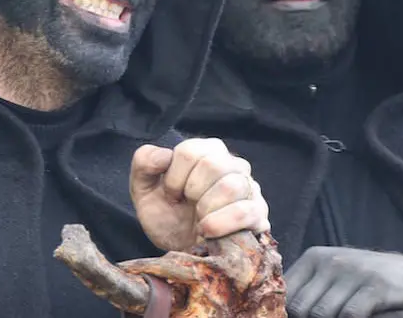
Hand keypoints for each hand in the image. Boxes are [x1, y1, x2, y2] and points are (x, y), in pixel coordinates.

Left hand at [129, 137, 269, 250]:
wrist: (181, 251)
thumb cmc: (166, 215)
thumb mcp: (144, 189)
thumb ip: (144, 162)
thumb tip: (164, 156)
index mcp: (207, 151)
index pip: (190, 151)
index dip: (174, 177)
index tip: (171, 194)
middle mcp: (233, 164)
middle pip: (213, 165)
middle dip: (191, 191)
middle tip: (187, 206)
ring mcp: (249, 189)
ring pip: (231, 186)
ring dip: (206, 208)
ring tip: (198, 220)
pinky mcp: (258, 215)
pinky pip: (246, 212)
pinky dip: (221, 223)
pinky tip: (208, 232)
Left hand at [286, 247, 402, 317]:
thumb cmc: (366, 281)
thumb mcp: (333, 275)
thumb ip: (308, 287)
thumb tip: (277, 307)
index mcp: (315, 257)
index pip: (288, 293)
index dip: (292, 313)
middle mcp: (332, 261)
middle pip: (303, 307)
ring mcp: (355, 273)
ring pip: (323, 313)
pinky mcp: (377, 287)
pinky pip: (350, 315)